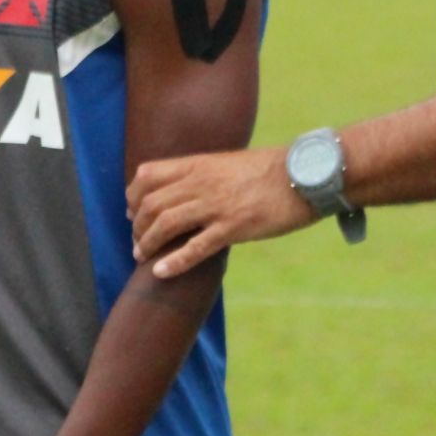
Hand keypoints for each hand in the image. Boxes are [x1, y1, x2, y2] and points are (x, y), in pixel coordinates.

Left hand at [126, 145, 313, 278]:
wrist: (303, 174)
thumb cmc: (270, 170)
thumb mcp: (228, 163)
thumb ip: (204, 174)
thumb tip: (186, 190)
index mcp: (198, 164)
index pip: (148, 174)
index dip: (133, 195)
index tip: (132, 212)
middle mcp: (201, 183)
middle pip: (151, 204)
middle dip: (138, 226)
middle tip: (137, 242)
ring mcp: (216, 206)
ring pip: (166, 225)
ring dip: (147, 243)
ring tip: (141, 257)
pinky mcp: (233, 228)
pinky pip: (195, 248)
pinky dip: (173, 262)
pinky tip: (160, 272)